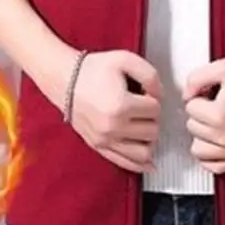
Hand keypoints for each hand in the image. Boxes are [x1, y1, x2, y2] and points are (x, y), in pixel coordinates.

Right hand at [64, 50, 162, 173]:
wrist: (65, 79)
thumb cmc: (93, 69)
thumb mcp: (126, 60)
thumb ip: (150, 75)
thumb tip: (159, 95)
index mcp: (121, 105)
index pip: (155, 110)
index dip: (154, 98)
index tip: (144, 92)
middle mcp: (113, 127)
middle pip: (152, 131)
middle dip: (152, 118)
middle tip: (143, 107)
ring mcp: (105, 140)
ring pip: (144, 152)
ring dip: (149, 139)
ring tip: (143, 125)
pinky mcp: (99, 147)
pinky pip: (125, 163)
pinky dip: (140, 164)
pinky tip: (149, 160)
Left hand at [182, 58, 224, 174]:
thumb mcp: (224, 67)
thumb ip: (197, 78)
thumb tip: (187, 95)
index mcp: (219, 115)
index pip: (190, 107)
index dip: (200, 96)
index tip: (211, 93)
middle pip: (192, 126)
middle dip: (202, 113)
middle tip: (217, 103)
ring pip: (197, 148)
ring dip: (203, 134)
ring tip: (216, 121)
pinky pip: (213, 167)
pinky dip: (210, 155)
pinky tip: (216, 140)